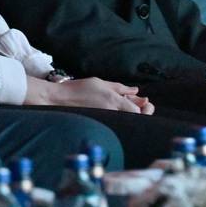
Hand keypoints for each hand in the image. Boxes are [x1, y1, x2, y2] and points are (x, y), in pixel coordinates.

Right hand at [30, 77, 151, 113]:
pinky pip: (115, 122)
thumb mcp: (101, 83)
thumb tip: (135, 91)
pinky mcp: (99, 123)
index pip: (137, 112)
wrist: (59, 100)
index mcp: (113, 101)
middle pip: (133, 119)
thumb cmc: (78, 89)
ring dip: (130, 115)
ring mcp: (105, 119)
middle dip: (141, 113)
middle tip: (142, 106)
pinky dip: (120, 117)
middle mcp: (110, 112)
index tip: (146, 103)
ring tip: (128, 105)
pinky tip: (116, 110)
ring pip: (125, 121)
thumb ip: (120, 88)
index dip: (144, 109)